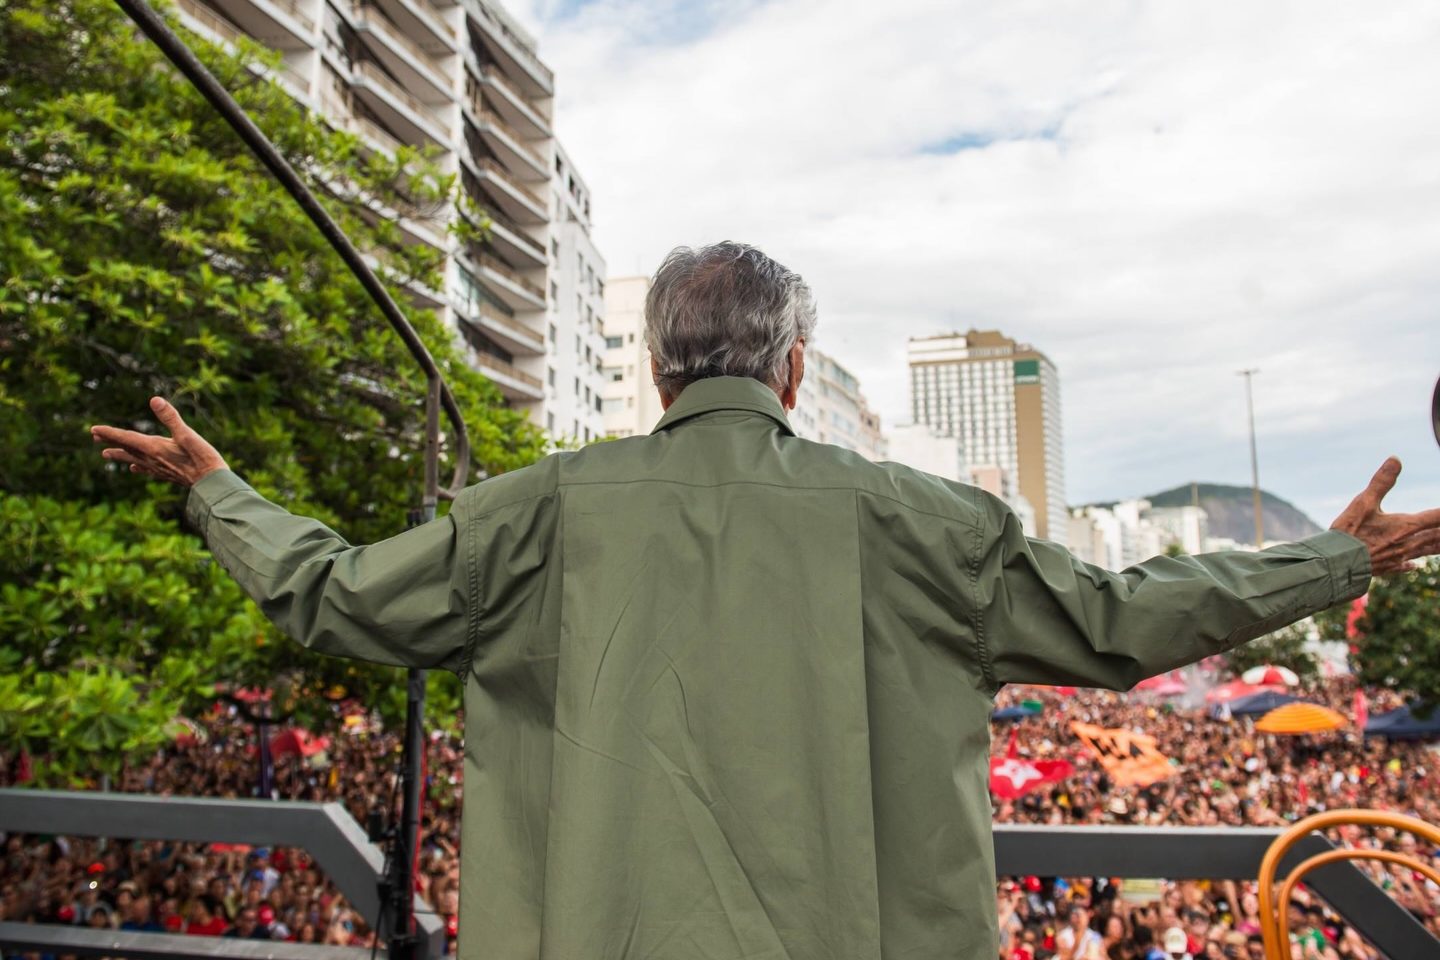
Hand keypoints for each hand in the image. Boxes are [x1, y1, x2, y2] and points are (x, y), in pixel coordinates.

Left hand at [91, 397, 227, 486]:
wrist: (212, 483)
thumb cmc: (202, 458)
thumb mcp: (187, 434)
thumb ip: (170, 417)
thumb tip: (154, 400)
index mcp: (154, 447)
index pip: (126, 438)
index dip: (109, 432)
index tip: (94, 428)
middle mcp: (152, 458)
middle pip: (126, 448)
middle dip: (110, 441)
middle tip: (94, 437)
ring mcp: (159, 468)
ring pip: (133, 460)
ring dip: (119, 455)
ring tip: (105, 454)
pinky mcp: (167, 474)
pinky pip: (147, 469)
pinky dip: (138, 466)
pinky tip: (135, 468)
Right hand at [1330, 458, 1439, 574]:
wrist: (1336, 563)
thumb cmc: (1350, 532)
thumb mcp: (1364, 502)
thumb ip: (1382, 482)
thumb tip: (1395, 459)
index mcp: (1406, 525)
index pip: (1436, 517)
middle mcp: (1407, 542)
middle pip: (1435, 536)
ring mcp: (1397, 556)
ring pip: (1424, 551)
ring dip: (1436, 546)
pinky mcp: (1386, 567)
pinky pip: (1404, 566)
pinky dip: (1411, 564)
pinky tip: (1414, 565)